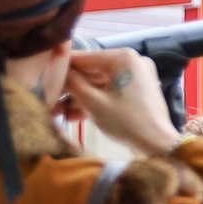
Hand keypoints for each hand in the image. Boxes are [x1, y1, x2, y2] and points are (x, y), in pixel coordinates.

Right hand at [58, 49, 179, 158]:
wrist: (159, 146)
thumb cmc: (128, 123)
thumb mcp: (93, 102)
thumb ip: (72, 83)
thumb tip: (57, 71)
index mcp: (123, 57)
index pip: (83, 59)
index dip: (61, 71)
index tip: (43, 80)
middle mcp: (131, 62)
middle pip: (91, 72)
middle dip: (70, 89)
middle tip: (48, 100)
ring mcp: (136, 77)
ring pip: (99, 85)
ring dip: (79, 98)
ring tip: (56, 112)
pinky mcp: (137, 92)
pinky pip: (110, 92)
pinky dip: (95, 102)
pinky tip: (73, 116)